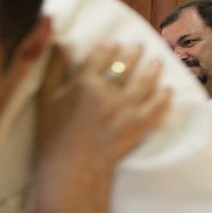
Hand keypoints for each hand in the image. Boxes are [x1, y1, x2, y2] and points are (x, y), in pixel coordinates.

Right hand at [35, 43, 168, 212]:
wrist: (70, 169)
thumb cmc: (53, 134)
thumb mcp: (46, 99)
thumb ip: (54, 69)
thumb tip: (61, 43)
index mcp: (85, 82)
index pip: (102, 53)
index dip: (108, 46)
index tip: (111, 44)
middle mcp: (110, 91)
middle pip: (128, 61)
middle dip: (134, 51)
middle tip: (137, 48)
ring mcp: (128, 107)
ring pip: (147, 78)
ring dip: (153, 67)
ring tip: (155, 62)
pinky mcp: (140, 124)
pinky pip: (159, 104)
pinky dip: (164, 96)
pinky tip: (166, 90)